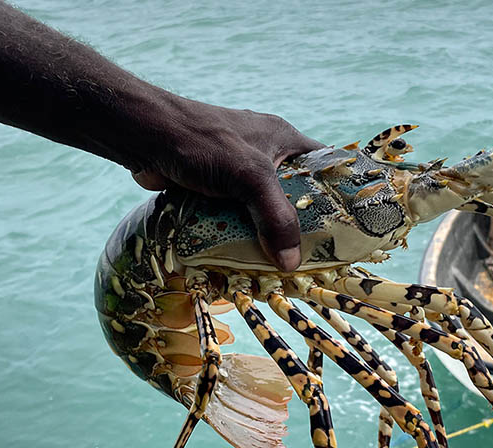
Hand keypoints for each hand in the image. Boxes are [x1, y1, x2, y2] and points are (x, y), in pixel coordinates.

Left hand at [131, 101, 323, 271]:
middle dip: (300, 224)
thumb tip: (291, 264)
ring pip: (262, 209)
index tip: (348, 225)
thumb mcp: (250, 178)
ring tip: (282, 265)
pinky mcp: (214, 188)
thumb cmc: (203, 143)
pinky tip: (246, 258)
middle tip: (315, 256)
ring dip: (267, 234)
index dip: (338, 192)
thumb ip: (275, 218)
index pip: (324, 164)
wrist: (144, 136)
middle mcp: (264, 153)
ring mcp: (237, 171)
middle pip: (293, 194)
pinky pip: (236, 216)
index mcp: (282, 139)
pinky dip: (239, 235)